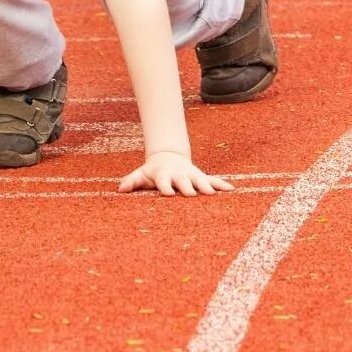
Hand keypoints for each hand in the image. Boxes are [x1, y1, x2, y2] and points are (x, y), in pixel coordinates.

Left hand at [117, 149, 233, 195]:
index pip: (163, 181)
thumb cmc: (152, 171)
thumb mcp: (140, 175)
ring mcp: (191, 174)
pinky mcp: (200, 176)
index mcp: (164, 174)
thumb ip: (131, 181)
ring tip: (212, 193)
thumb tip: (120, 189)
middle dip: (188, 187)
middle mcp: (179, 174)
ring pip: (200, 180)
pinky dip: (221, 184)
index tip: (168, 194)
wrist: (169, 157)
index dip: (165, 187)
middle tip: (192, 194)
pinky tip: (231, 190)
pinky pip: (213, 180)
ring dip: (206, 186)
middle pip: (184, 180)